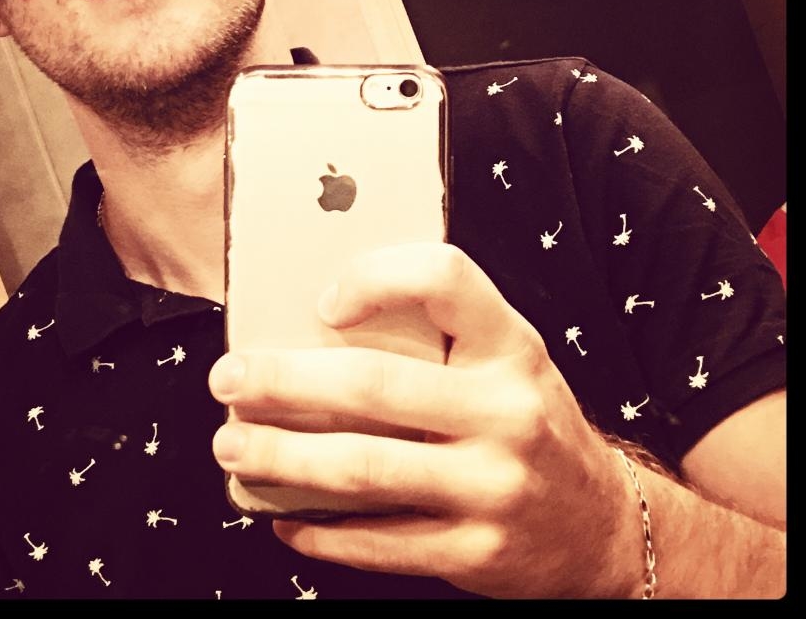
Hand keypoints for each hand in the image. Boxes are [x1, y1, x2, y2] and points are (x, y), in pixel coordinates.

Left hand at [209, 242, 641, 597]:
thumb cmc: (529, 421)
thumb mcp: (505, 361)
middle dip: (282, 383)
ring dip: (281, 458)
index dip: (374, 278)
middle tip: (228, 379)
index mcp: (511, 346)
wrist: (603, 523)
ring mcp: (494, 487)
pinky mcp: (478, 552)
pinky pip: (379, 543)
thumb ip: (438, 338)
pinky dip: (320, 531)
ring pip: (362, 469)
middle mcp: (508, 411)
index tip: (320, 303)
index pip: (443, 279)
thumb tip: (316, 332)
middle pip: (373, 386)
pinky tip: (283, 515)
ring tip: (232, 446)